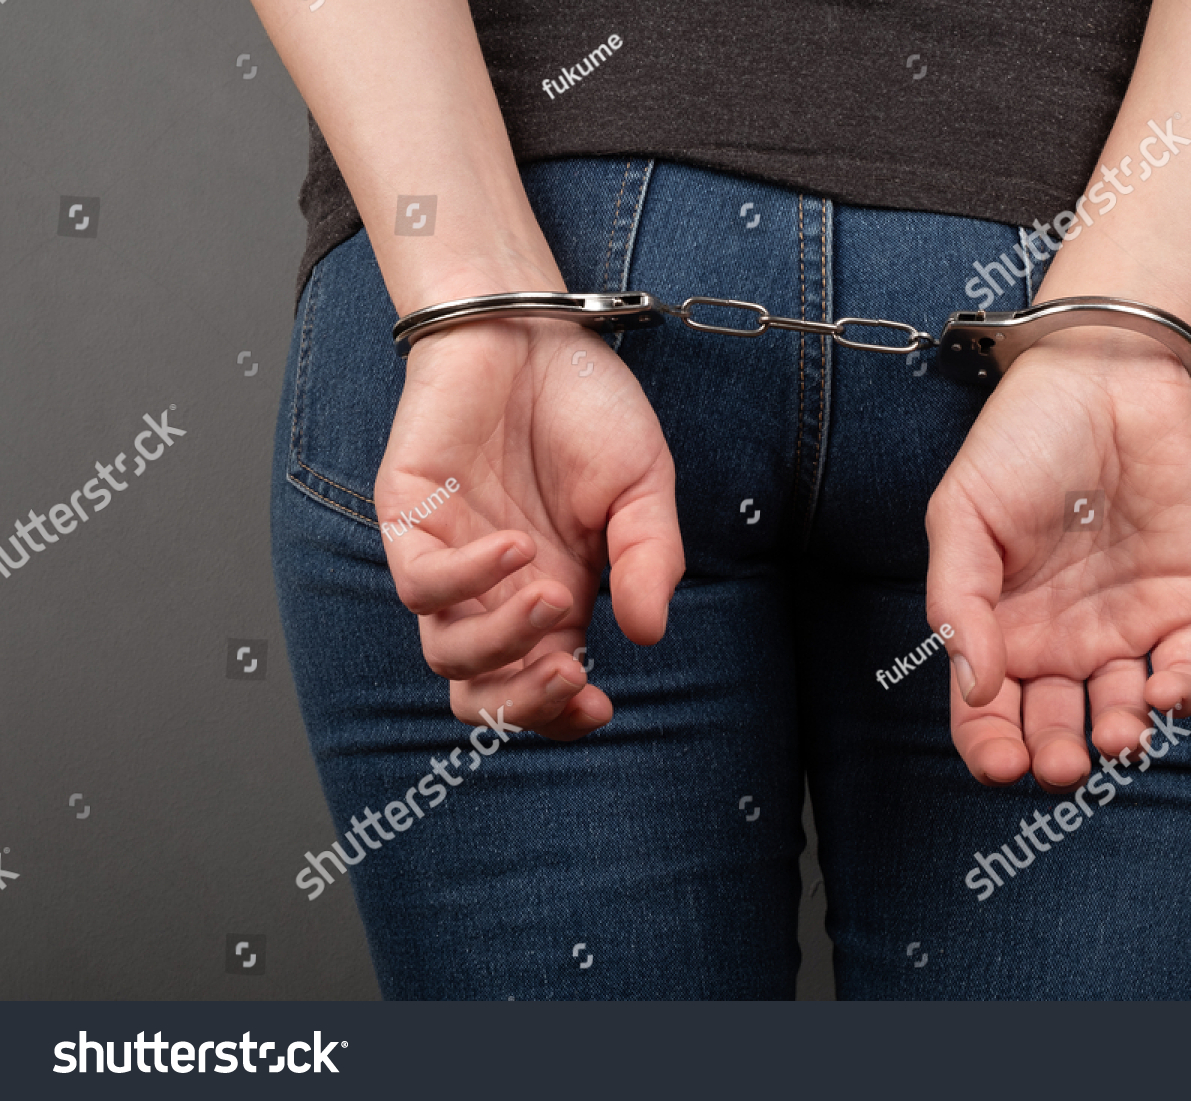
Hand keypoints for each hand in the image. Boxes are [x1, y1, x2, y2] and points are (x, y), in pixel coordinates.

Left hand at [374, 317, 683, 738]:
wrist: (534, 326)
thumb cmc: (586, 405)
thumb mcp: (645, 487)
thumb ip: (650, 559)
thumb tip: (647, 635)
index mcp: (555, 594)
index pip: (540, 684)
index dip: (562, 715)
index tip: (600, 707)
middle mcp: (496, 590)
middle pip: (481, 690)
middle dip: (524, 704)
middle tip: (571, 679)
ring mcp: (449, 558)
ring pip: (445, 651)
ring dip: (501, 644)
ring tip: (555, 597)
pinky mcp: (410, 517)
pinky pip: (419, 584)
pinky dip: (469, 580)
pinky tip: (516, 548)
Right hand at [925, 329, 1190, 791]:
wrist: (1101, 378)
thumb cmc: (1019, 441)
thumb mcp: (961, 517)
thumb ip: (958, 602)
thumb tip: (970, 685)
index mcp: (995, 624)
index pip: (986, 709)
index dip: (990, 746)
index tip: (1001, 765)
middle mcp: (1055, 636)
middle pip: (1054, 724)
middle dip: (1057, 756)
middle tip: (1061, 766)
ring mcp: (1119, 623)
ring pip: (1121, 708)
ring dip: (1120, 736)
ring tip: (1114, 738)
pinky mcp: (1179, 601)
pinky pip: (1184, 667)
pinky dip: (1179, 694)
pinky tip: (1165, 696)